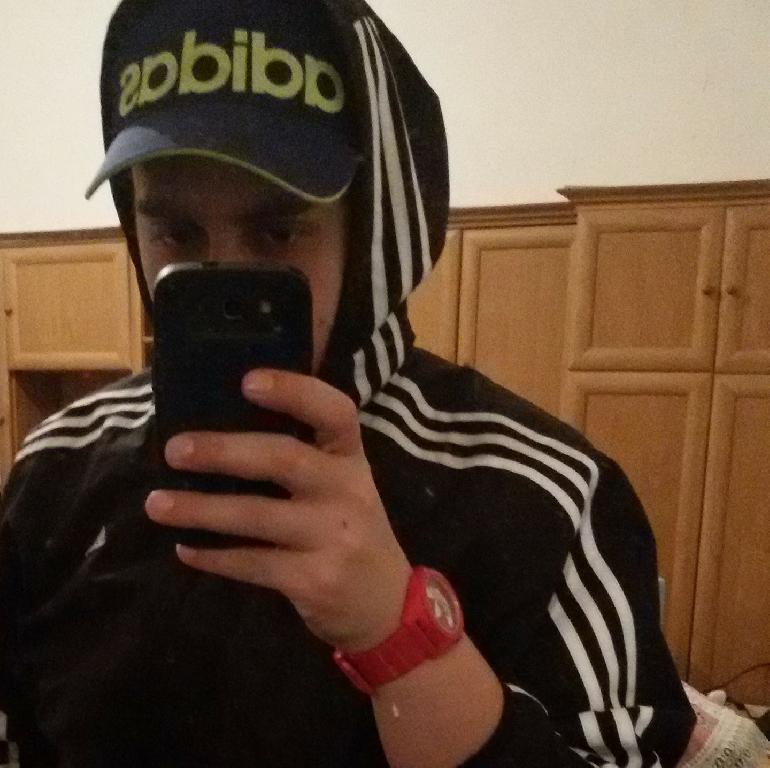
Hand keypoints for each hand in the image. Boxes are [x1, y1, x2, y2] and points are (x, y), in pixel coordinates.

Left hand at [145, 369, 411, 651]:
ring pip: (257, 516)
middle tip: (174, 450)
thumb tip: (222, 425)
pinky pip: (253, 563)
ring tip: (156, 504)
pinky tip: (185, 549)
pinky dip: (214, 557)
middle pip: (285, 459)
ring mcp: (334, 537)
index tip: (247, 381)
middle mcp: (347, 491)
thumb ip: (303, 456)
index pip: (335, 412)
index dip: (294, 391)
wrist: (386, 603)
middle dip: (224, 452)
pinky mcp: (316, 579)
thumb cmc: (350, 529)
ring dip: (201, 509)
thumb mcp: (341, 485)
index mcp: (351, 458)